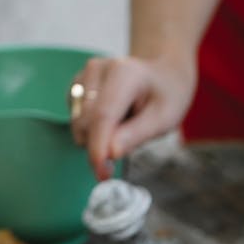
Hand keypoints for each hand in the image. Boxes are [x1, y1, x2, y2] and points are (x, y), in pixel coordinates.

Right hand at [70, 55, 194, 179]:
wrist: (163, 74)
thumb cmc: (166, 96)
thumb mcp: (164, 119)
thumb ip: (136, 135)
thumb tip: (110, 153)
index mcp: (124, 73)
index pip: (103, 116)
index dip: (99, 148)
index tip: (101, 174)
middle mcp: (98, 69)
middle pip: (86, 122)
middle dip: (101, 145)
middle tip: (129, 145)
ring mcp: (84, 75)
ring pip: (78, 123)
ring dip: (99, 136)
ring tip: (126, 122)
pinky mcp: (76, 85)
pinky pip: (77, 120)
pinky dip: (94, 128)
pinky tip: (115, 117)